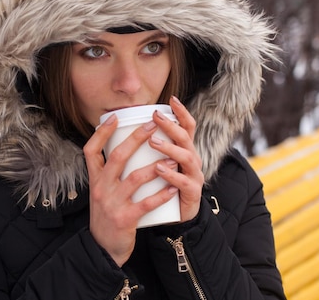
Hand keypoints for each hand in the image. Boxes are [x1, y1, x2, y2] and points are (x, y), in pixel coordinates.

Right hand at [84, 115, 178, 266]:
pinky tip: (173, 188)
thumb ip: (107, 173)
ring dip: (156, 166)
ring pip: (135, 178)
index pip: (91, 150)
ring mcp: (112, 203)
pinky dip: (161, 195)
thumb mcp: (100, 192)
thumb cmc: (107, 215)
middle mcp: (101, 188)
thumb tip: (122, 147)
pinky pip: (146, 204)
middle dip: (136, 139)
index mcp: (95, 180)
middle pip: (117, 157)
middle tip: (152, 125)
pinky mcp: (125, 219)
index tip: (115, 117)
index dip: (101, 133)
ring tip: (173, 158)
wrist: (103, 248)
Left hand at [150, 96, 204, 221]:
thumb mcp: (157, 164)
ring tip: (153, 142)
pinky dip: (172, 176)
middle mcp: (191, 160)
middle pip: (186, 138)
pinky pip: (184, 183)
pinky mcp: (192, 194)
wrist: (175, 219)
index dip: (181, 112)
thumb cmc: (161, 187)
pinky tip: (160, 169)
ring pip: (186, 157)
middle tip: (155, 118)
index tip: (171, 99)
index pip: (187, 126)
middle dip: (171, 126)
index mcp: (183, 150)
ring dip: (169, 148)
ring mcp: (194, 176)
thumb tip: (124, 126)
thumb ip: (147, 148)